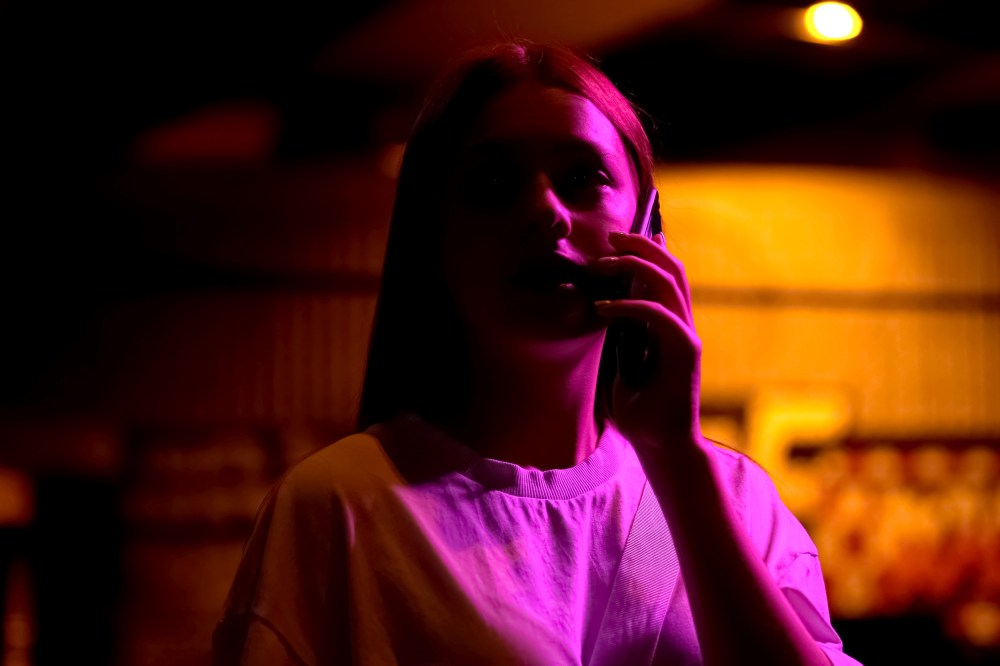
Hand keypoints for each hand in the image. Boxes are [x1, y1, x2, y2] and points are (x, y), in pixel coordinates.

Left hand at [593, 231, 702, 452]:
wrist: (660, 445)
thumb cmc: (640, 411)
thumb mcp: (623, 362)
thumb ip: (624, 334)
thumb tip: (608, 304)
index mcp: (672, 326)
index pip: (667, 276)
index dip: (649, 250)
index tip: (619, 239)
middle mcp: (684, 326)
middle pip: (672, 269)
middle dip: (642, 246)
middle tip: (611, 237)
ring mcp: (687, 336)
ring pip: (669, 283)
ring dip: (635, 265)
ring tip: (602, 263)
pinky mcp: (685, 352)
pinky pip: (659, 315)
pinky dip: (629, 306)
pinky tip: (602, 308)